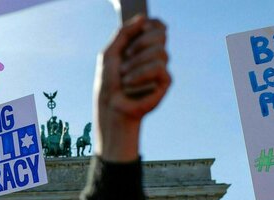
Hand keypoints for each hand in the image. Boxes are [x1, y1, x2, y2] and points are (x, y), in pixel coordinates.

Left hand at [94, 16, 169, 161]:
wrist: (111, 106)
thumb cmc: (108, 83)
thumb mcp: (110, 53)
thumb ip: (124, 33)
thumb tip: (144, 17)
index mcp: (142, 47)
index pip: (157, 27)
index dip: (153, 24)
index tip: (142, 27)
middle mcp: (154, 56)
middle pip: (161, 34)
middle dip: (142, 42)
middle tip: (127, 53)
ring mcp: (160, 69)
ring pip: (160, 51)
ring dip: (137, 62)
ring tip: (124, 75)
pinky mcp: (165, 82)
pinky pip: (159, 68)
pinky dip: (141, 74)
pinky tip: (130, 83)